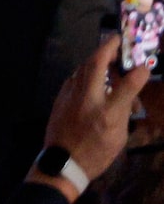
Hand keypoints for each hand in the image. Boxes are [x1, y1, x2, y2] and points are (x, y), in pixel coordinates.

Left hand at [41, 34, 150, 191]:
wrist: (64, 162)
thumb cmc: (97, 153)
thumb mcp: (119, 136)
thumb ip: (125, 110)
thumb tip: (131, 93)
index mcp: (106, 114)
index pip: (124, 87)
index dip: (136, 74)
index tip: (143, 64)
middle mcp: (87, 101)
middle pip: (95, 65)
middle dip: (106, 49)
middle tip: (117, 41)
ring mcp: (69, 96)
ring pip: (82, 68)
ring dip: (95, 58)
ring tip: (108, 57)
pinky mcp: (60, 97)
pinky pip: (75, 77)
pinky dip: (85, 72)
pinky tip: (93, 75)